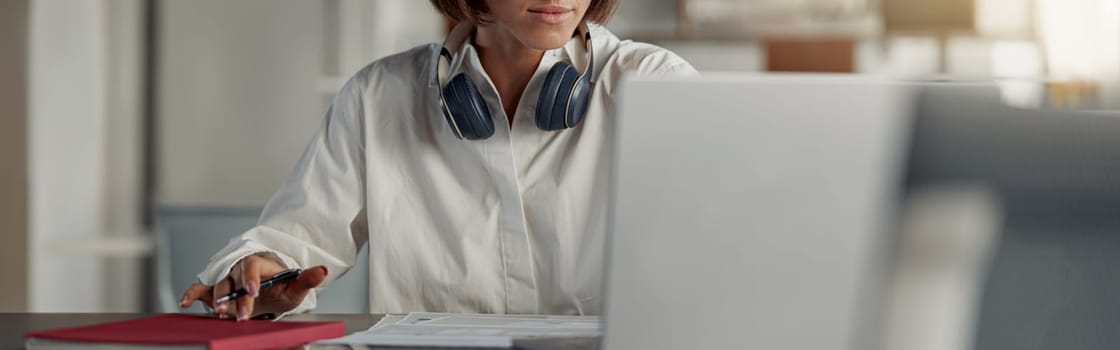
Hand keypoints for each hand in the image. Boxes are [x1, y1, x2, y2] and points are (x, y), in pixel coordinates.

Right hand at [179, 254, 327, 320]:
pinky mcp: (214, 290)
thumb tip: (323, 270)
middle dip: (236, 297)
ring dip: (217, 299)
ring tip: (221, 312)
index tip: (254, 291)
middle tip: (240, 314)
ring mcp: (226, 279)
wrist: (270, 295)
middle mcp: (239, 269)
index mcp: (259, 264)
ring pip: (218, 285)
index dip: (251, 278)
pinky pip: (201, 289)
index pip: (252, 267)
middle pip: (234, 279)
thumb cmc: (281, 289)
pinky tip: (185, 302)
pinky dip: (191, 293)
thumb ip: (307, 279)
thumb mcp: (296, 286)